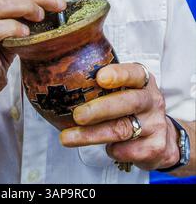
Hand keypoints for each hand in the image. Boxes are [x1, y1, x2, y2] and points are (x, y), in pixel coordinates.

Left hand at [60, 63, 179, 170]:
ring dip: (92, 135)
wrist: (161, 137)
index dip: (118, 74)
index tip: (99, 78)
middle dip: (100, 109)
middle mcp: (152, 100)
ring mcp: (156, 123)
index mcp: (143, 80)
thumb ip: (103, 85)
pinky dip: (113, 150)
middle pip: (128, 102)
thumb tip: (63, 83)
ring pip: (122, 129)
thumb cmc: (131, 107)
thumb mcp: (123, 90)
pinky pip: (129, 151)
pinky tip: (106, 147)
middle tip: (77, 115)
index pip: (133, 73)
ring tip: (68, 137)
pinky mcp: (156, 147)